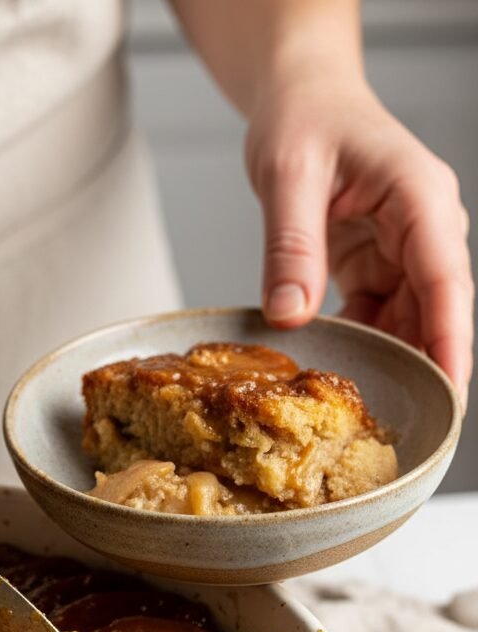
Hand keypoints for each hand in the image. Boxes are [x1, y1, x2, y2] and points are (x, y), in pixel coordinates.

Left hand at [246, 80, 472, 401]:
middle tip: (400, 425)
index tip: (448, 391)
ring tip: (358, 407)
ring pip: (409, 321)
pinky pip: (379, 317)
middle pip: (435, 311)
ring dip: (386, 360)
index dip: (449, 340)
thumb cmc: (304, 118)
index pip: (446, 280)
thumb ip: (291, 246)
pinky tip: (337, 369)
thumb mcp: (288, 176)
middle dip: (421, 366)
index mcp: (419, 198)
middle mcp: (424, 228)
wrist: (301, 99)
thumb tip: (290, 313)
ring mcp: (406, 249)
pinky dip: (360, 344)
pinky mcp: (381, 265)